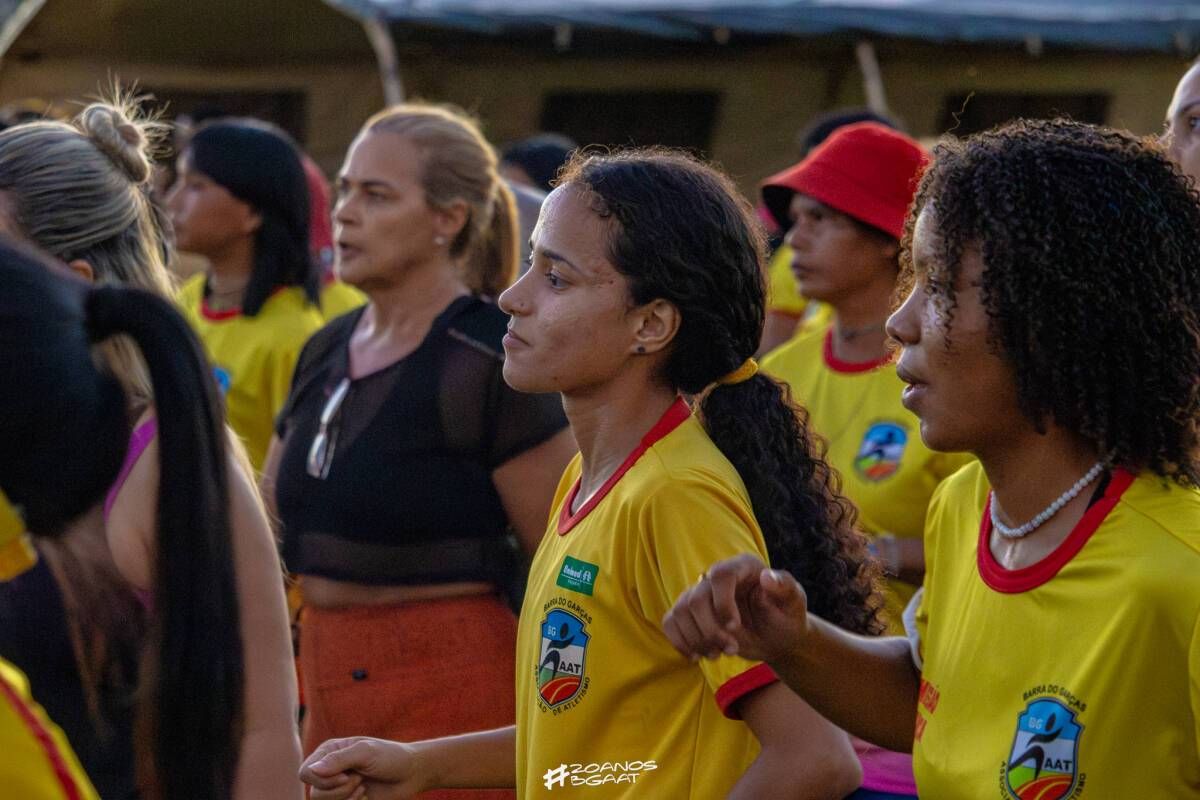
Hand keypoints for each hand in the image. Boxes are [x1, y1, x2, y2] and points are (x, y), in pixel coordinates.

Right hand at [301, 737, 428, 799]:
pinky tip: (365, 797)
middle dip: (341, 790)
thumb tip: (312, 770)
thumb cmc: (390, 757)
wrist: (410, 775)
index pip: (305, 772)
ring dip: (347, 798)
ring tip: (363, 787)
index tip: (346, 776)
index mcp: (329, 752)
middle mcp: (328, 770)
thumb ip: (338, 760)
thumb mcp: (365, 752)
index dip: (322, 780)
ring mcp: (336, 788)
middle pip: (314, 793)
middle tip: (361, 779)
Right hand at [662, 554, 809, 664]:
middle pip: (696, 599)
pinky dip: (680, 642)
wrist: (776, 637)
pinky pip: (670, 622)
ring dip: (697, 640)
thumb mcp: (794, 603)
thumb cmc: (787, 616)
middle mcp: (717, 576)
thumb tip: (767, 577)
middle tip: (732, 649)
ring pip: (681, 612)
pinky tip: (697, 656)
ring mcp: (701, 594)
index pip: (720, 575)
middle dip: (711, 631)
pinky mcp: (690, 613)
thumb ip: (785, 588)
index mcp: (743, 567)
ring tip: (717, 654)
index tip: (734, 627)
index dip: (722, 603)